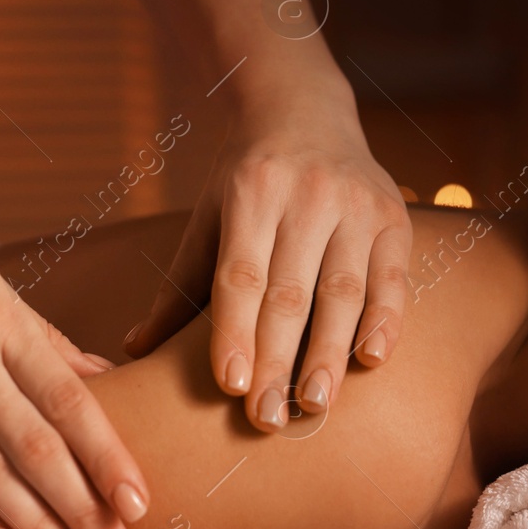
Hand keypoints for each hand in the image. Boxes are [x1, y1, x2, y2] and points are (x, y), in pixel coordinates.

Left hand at [123, 80, 411, 430]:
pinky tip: (372, 361)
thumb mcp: (207, 218)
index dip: (236, 331)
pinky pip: (392, 277)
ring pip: (343, 290)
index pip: (241, 275)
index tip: (232, 386)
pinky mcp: (394, 216)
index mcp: (251, 193)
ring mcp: (355, 204)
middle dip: (279, 360)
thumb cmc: (247, 181)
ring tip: (316, 404)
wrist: (305, 109)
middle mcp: (306, 196)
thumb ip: (179, 288)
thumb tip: (133, 351)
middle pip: (291, 292)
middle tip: (267, 419)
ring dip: (330, 352)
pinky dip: (385, 320)